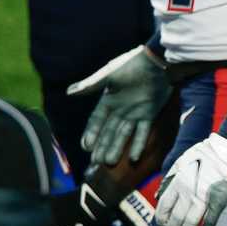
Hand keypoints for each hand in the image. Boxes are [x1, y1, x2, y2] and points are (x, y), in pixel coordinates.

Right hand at [67, 45, 171, 166]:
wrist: (157, 62)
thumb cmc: (131, 65)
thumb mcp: (109, 75)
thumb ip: (90, 86)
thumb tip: (69, 92)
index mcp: (109, 99)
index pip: (97, 120)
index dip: (91, 133)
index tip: (85, 147)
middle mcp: (120, 109)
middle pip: (109, 131)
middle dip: (102, 146)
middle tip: (95, 162)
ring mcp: (135, 113)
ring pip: (123, 135)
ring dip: (116, 148)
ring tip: (109, 162)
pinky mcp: (149, 115)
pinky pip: (142, 133)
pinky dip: (138, 145)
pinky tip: (134, 158)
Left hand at [155, 133, 226, 225]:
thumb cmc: (205, 154)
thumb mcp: (182, 162)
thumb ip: (169, 179)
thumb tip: (157, 195)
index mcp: (178, 181)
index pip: (164, 205)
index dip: (161, 218)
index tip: (161, 224)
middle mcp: (189, 190)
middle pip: (176, 216)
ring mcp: (204, 196)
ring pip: (191, 221)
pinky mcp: (219, 200)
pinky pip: (210, 220)